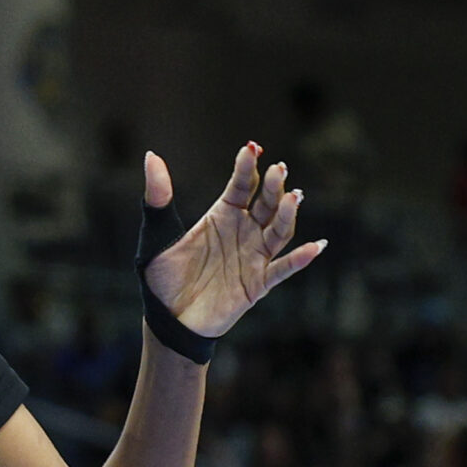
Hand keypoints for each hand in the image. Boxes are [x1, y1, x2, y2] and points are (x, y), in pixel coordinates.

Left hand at [141, 144, 324, 339]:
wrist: (165, 319)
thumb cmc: (162, 278)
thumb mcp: (156, 236)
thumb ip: (158, 198)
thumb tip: (151, 156)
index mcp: (222, 216)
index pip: (240, 186)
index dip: (247, 167)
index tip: (251, 147)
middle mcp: (243, 232)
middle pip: (265, 204)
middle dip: (272, 186)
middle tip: (278, 169)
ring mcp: (253, 257)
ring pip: (278, 231)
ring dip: (287, 214)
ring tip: (293, 196)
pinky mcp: (257, 284)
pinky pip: (283, 270)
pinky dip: (300, 259)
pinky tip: (316, 246)